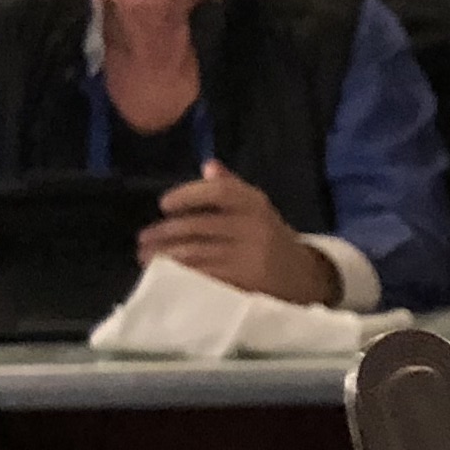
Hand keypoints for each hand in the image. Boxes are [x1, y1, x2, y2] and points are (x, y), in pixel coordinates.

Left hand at [142, 162, 337, 301]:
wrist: (306, 278)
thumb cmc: (273, 241)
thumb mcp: (259, 209)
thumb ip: (233, 188)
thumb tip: (208, 167)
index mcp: (254, 203)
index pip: (217, 191)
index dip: (187, 195)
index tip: (163, 204)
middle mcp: (253, 227)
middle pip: (198, 226)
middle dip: (165, 233)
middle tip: (143, 240)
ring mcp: (250, 256)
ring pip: (197, 253)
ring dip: (166, 256)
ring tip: (147, 258)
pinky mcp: (246, 283)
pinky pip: (205, 276)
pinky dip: (182, 275)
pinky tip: (168, 276)